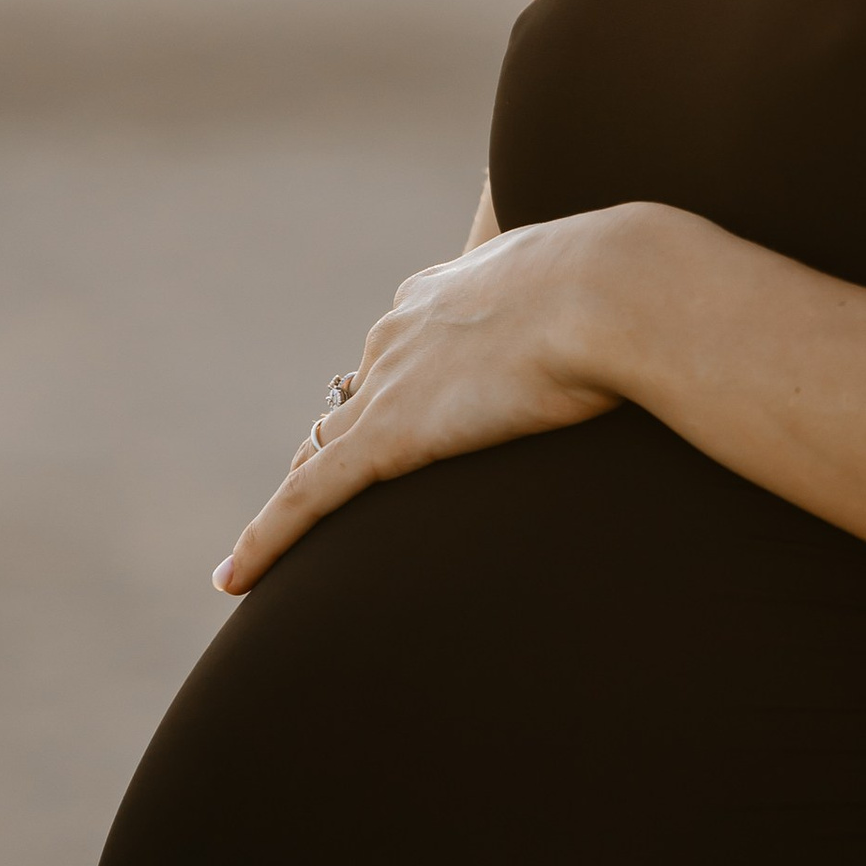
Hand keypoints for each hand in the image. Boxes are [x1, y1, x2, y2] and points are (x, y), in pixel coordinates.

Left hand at [213, 211, 651, 597]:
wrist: (614, 290)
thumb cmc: (629, 287)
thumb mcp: (599, 287)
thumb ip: (587, 305)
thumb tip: (632, 313)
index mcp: (446, 291)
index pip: (399, 348)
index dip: (393, 386)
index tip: (400, 415)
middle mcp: (401, 331)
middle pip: (354, 396)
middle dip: (343, 440)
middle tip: (332, 488)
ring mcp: (389, 383)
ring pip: (323, 449)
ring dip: (303, 493)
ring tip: (275, 544)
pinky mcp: (388, 437)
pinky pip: (308, 497)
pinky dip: (266, 539)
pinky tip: (233, 578)